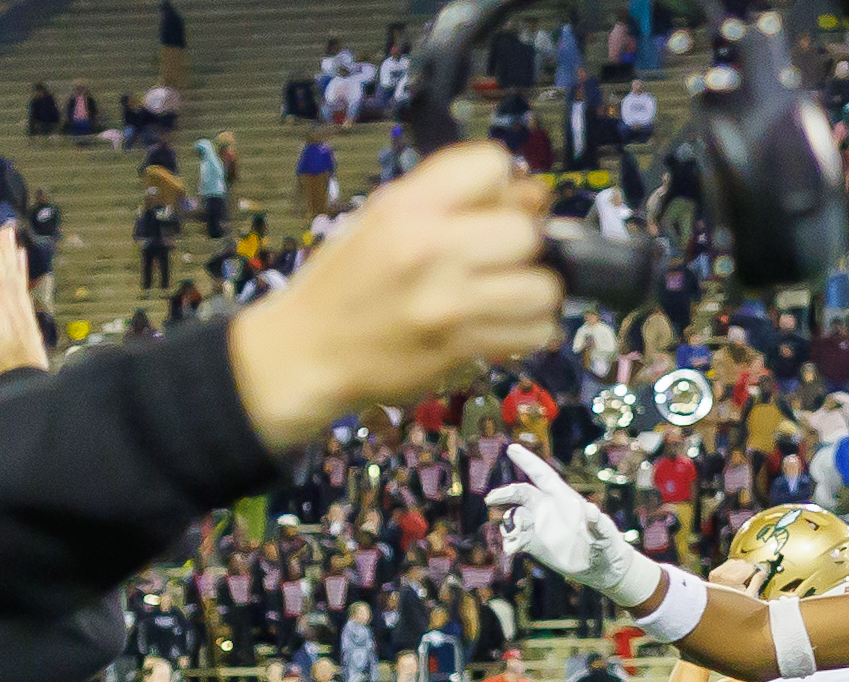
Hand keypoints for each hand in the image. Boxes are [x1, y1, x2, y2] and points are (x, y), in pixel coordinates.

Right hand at [0, 224, 45, 388]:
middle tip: (5, 230)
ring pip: (18, 281)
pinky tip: (21, 277)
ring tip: (15, 244)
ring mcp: (22, 316)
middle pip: (8, 272)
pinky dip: (22, 280)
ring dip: (15, 261)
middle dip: (5, 251)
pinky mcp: (27, 326)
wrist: (21, 388)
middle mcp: (13, 306)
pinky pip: (24, 294)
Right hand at [227, 142, 563, 451]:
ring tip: (508, 293)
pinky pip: (534, 331)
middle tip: (503, 257)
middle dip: (524, 243)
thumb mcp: (381, 220)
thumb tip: (532, 193)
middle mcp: (429, 247)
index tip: (494, 205)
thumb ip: (451, 202)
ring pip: (543, 286)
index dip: (503, 184)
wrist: (306, 351)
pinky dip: (529, 328)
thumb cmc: (345, 282)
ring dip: (534, 290)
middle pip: (526, 230)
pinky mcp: (462, 346)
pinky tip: (504, 323)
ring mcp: (448, 301)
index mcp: (406, 205)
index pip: (492, 164)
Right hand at [489, 445, 659, 599]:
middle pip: (521, 493)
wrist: (602, 568)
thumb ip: (599, 524)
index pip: (543, 475)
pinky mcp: (535, 544)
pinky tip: (511, 549)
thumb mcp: (606, 535)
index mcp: (564, 499)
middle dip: (505, 494)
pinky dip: (511, 541)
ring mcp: (540, 525)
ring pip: (515, 517)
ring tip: (512, 539)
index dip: (528, 461)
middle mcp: (548, 508)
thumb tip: (592, 510)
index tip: (512, 448)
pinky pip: (517, 538)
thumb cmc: (608, 546)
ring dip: (509, 524)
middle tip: (492, 499)